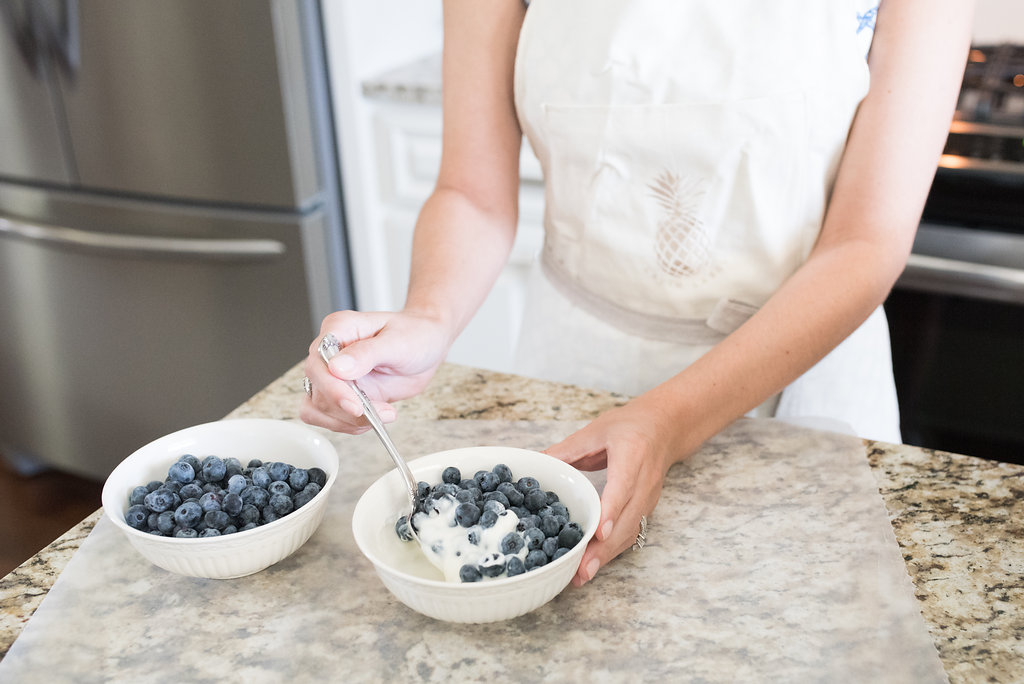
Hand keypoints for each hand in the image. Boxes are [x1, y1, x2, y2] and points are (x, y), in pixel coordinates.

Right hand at [299, 309, 450, 433]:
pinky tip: (374, 418)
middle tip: (378, 412)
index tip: (354, 404)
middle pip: (316, 389)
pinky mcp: (344, 394)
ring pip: (319, 408)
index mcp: (339, 329)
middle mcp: (331, 353)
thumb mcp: (397, 341)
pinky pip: (332, 417)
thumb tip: (337, 367)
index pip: (319, 362)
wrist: (428, 346)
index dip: (332, 388)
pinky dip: (350, 424)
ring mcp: (335, 376)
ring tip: (382, 413)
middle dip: (345, 408)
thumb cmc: (414, 334)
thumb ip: (366, 353)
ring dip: (348, 420)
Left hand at [545, 395, 692, 585]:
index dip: (612, 511)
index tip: (600, 533)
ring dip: (607, 555)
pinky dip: (613, 551)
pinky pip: (631, 533)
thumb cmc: (630, 426)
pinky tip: (594, 564)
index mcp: (633, 454)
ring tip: (582, 575)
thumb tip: (535, 464)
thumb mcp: (596, 430)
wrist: (666, 427)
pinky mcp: (646, 509)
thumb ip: (566, 450)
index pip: (623, 487)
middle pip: (627, 520)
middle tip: (582, 569)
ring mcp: (649, 498)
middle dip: (604, 548)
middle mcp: (645, 480)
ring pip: (630, 532)